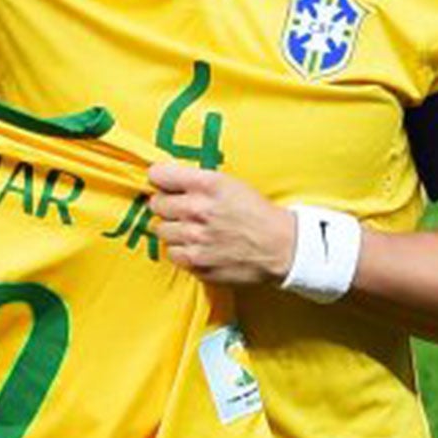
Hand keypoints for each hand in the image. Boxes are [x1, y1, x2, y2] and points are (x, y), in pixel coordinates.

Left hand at [148, 163, 294, 286]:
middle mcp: (198, 210)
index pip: (158, 175)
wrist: (282, 247)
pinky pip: (171, 253)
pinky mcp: (196, 262)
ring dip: (172, 229)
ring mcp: (195, 238)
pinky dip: (181, 250)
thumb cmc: (256, 213)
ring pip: (160, 230)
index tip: (164, 184)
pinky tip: (198, 247)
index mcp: (208, 185)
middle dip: (166, 205)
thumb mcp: (230, 184)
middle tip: (182, 210)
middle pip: (156, 204)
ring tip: (192, 230)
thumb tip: (162, 179)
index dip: (159, 179)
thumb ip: (196, 181)